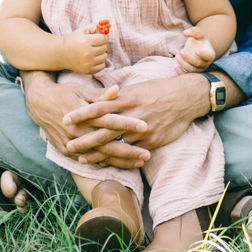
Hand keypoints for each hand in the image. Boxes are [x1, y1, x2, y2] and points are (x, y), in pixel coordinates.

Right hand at [22, 73, 149, 166]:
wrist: (39, 103)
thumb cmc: (64, 93)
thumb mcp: (81, 90)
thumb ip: (101, 94)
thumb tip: (118, 90)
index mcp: (83, 115)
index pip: (109, 121)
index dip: (127, 123)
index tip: (145, 126)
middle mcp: (77, 132)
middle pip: (107, 144)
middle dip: (128, 150)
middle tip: (148, 153)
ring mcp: (71, 145)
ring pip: (100, 157)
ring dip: (120, 161)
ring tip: (139, 162)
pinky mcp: (66, 152)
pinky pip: (88, 161)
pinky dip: (104, 164)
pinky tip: (120, 166)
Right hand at [61, 23, 107, 73]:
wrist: (63, 55)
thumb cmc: (74, 40)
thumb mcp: (82, 30)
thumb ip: (94, 26)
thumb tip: (106, 29)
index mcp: (85, 41)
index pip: (104, 39)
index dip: (104, 37)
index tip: (101, 37)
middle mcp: (87, 53)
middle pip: (105, 47)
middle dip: (101, 45)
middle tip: (94, 45)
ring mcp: (88, 63)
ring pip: (105, 56)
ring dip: (101, 53)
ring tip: (93, 52)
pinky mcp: (88, 70)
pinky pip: (102, 66)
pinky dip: (100, 62)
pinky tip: (93, 59)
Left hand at [63, 74, 210, 164]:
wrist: (186, 97)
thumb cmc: (159, 89)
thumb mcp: (137, 87)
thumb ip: (119, 96)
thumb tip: (103, 98)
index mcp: (126, 98)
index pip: (98, 107)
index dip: (81, 113)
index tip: (65, 118)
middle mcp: (132, 115)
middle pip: (103, 130)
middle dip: (84, 139)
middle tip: (68, 145)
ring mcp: (142, 130)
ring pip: (116, 145)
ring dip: (98, 154)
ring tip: (83, 159)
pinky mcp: (151, 142)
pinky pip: (131, 154)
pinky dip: (118, 160)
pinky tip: (106, 164)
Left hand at [173, 27, 215, 74]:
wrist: (197, 48)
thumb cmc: (199, 40)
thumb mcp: (199, 33)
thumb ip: (194, 31)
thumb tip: (186, 32)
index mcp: (210, 54)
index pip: (208, 56)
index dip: (203, 54)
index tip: (196, 51)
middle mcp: (205, 64)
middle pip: (198, 64)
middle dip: (189, 58)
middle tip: (181, 51)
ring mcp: (199, 70)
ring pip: (192, 71)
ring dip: (183, 64)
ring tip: (177, 56)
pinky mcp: (191, 73)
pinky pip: (187, 76)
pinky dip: (181, 73)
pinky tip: (175, 66)